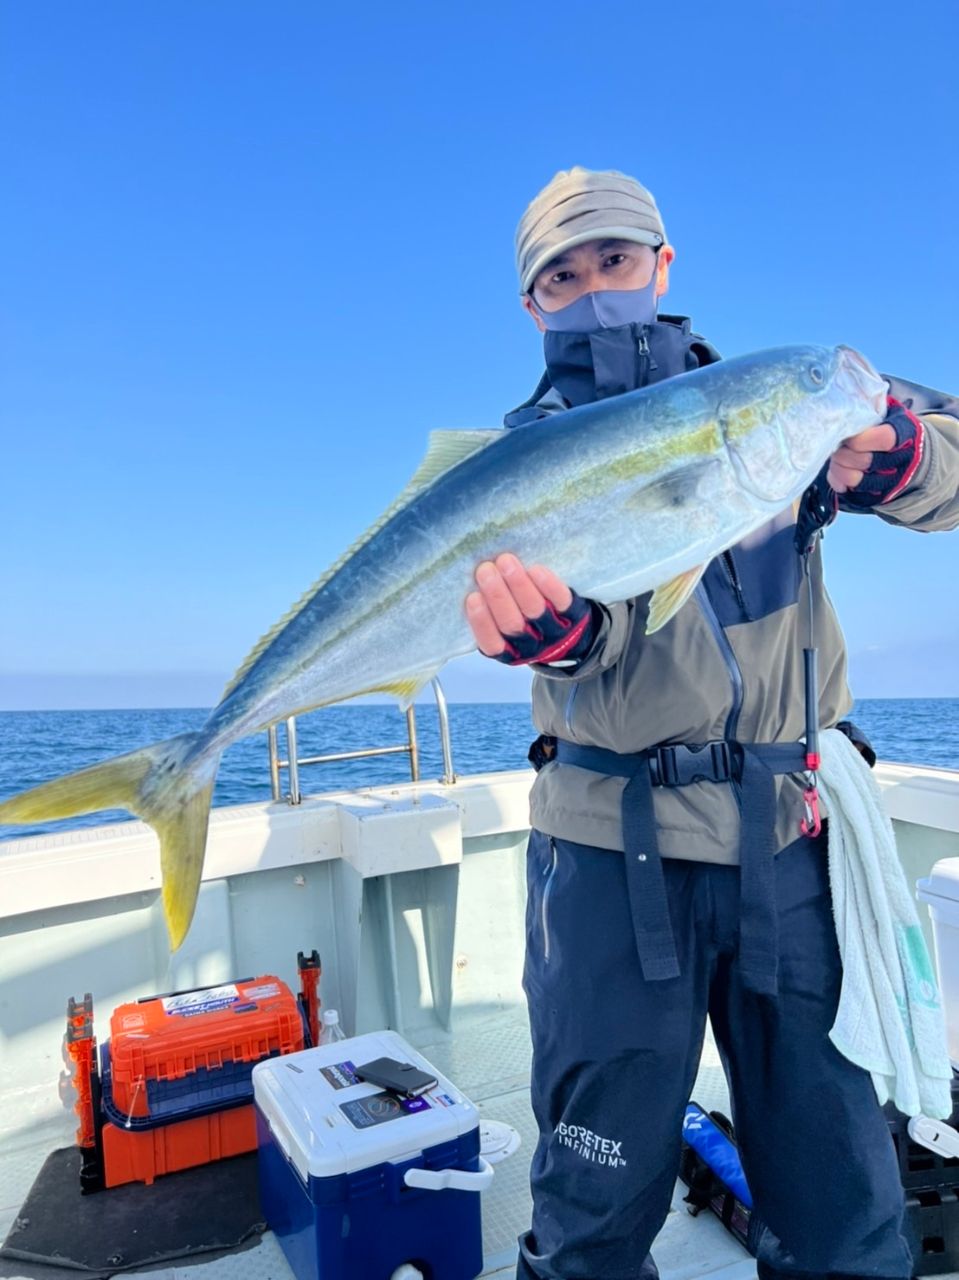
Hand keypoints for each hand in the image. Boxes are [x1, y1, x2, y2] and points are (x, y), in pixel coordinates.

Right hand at [466, 554, 589, 663]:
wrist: (570, 630)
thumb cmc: (524, 618)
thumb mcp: (503, 624)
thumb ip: (489, 608)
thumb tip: (472, 576)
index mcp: (507, 651)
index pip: (491, 644)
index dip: (481, 622)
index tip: (473, 597)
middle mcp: (530, 645)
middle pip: (512, 624)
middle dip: (497, 596)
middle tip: (485, 570)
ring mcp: (554, 631)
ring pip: (534, 610)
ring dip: (518, 585)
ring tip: (505, 561)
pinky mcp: (574, 614)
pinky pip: (561, 600)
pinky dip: (547, 585)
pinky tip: (534, 569)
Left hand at [828, 398, 924, 503]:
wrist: (911, 457)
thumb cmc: (891, 428)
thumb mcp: (890, 412)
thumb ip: (872, 404)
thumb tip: (844, 390)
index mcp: (906, 435)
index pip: (884, 438)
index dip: (860, 438)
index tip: (848, 434)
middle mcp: (900, 461)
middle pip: (864, 460)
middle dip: (843, 452)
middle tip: (836, 444)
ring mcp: (889, 482)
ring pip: (855, 479)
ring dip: (838, 467)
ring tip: (835, 456)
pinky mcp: (876, 496)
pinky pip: (850, 492)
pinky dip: (838, 481)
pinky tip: (837, 471)